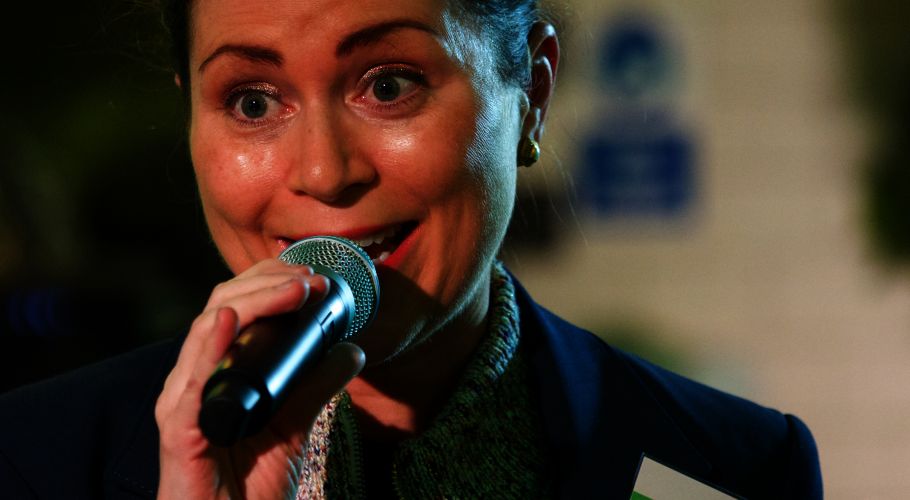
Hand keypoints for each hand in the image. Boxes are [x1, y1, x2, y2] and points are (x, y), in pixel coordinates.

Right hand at [154, 260, 364, 498]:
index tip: (314, 276)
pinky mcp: (178, 433)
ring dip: (253, 302)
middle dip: (267, 283)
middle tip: (310, 278)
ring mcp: (182, 404)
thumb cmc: (251, 484)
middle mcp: (195, 379)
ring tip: (292, 289)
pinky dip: (209, 347)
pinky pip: (189, 384)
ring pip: (207, 332)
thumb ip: (317, 385)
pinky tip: (230, 322)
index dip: (271, 282)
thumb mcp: (295, 424)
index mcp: (218, 370)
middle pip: (222, 308)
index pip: (237, 307)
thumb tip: (350, 348)